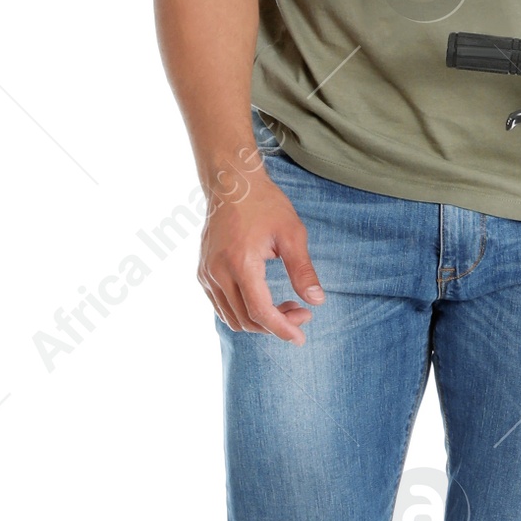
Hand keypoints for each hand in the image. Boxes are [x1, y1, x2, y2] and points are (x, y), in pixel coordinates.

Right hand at [198, 169, 323, 340]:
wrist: (231, 184)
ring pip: (232, 317)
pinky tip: (264, 300)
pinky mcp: (203, 272)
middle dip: (276, 324)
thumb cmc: (265, 205)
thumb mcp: (292, 234)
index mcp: (241, 263)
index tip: (301, 337)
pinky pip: (221, 306)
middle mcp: (218, 272)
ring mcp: (207, 273)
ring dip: (259, 321)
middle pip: (247, 319)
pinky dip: (242, 312)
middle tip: (301, 312)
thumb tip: (317, 301)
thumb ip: (303, 270)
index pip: (260, 311)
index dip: (282, 329)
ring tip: (285, 306)